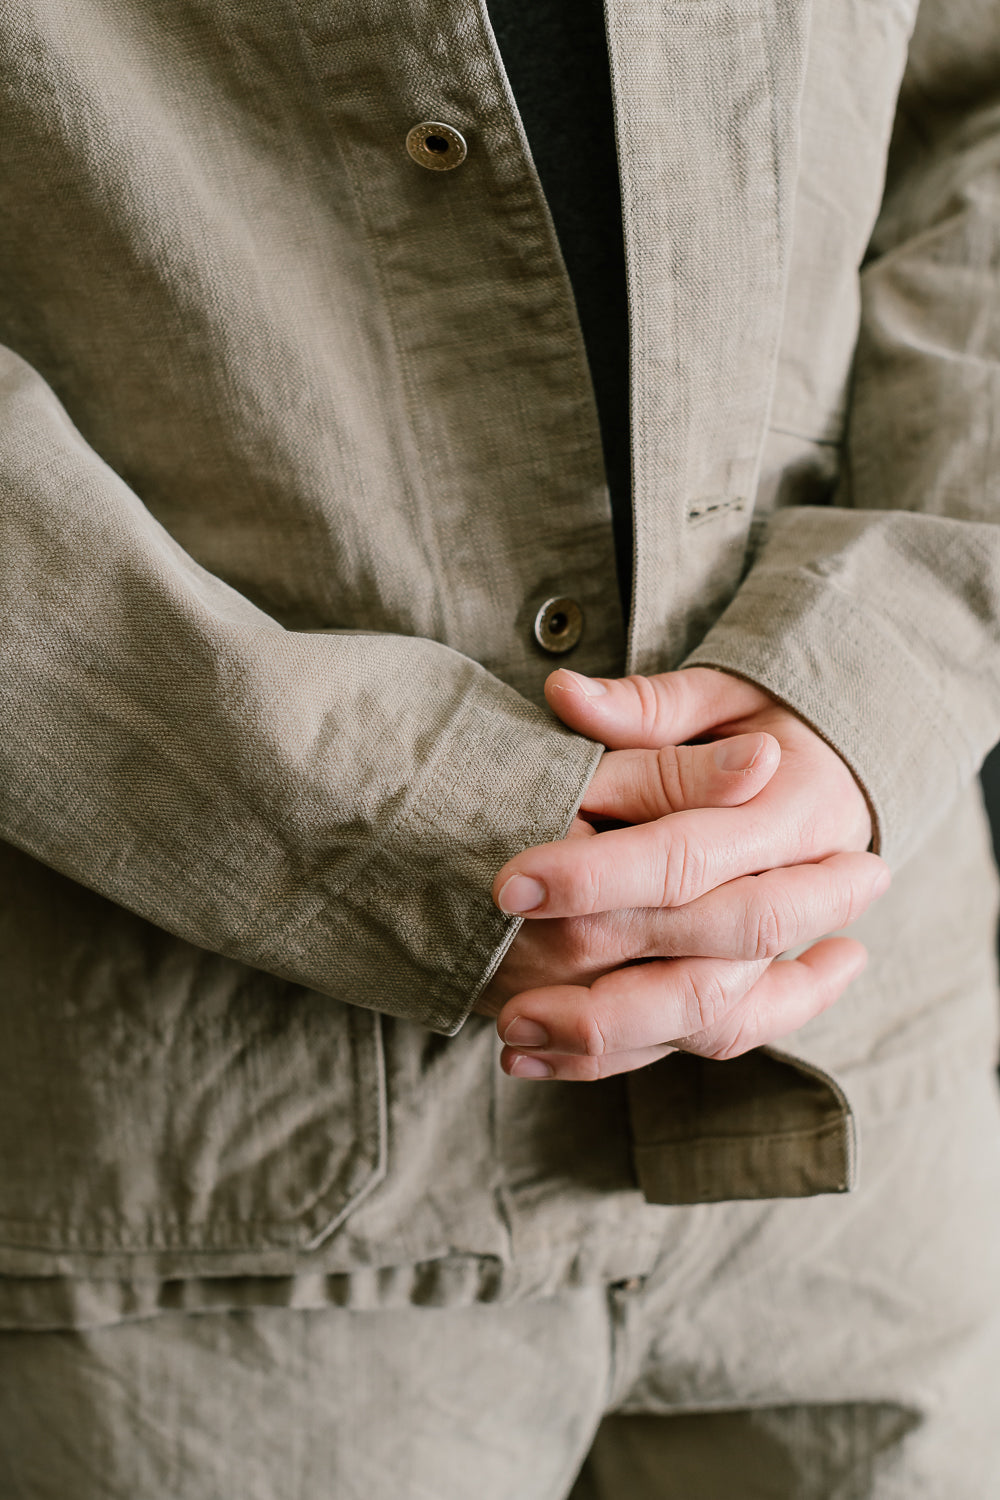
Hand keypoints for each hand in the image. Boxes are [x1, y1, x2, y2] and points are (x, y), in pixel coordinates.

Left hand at [482, 667, 886, 1079]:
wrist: (839, 779)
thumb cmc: (763, 726)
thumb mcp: (721, 696)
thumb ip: (647, 707)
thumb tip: (565, 695)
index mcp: (799, 809)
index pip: (688, 853)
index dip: (598, 872)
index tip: (511, 883)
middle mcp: (805, 887)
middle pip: (710, 949)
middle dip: (604, 975)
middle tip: (506, 993)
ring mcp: (786, 947)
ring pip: (714, 1015)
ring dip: (612, 1038)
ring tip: (515, 1038)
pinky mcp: (760, 987)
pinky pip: (709, 1042)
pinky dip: (626, 1058)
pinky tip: (539, 1062)